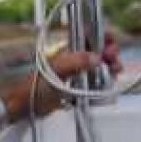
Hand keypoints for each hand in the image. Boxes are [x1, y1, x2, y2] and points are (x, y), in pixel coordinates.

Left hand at [3, 35, 122, 120]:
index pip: (89, 36)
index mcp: (68, 49)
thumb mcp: (57, 70)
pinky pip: (94, 84)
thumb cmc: (36, 84)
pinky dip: (102, 85)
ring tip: (114, 74)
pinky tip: (107, 88)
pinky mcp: (77, 88)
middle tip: (114, 63)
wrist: (25, 105)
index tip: (111, 45)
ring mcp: (76, 74)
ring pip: (98, 68)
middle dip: (109, 55)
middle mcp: (73, 59)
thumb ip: (76, 62)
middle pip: (98, 52)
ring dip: (109, 69)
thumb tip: (97, 58)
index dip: (102, 37)